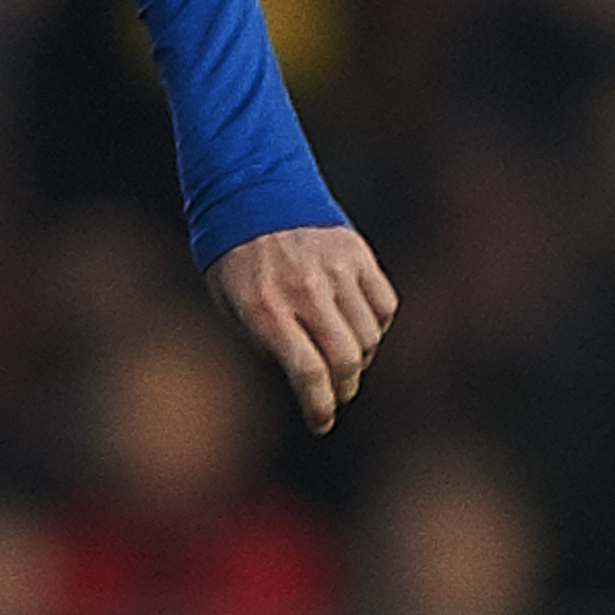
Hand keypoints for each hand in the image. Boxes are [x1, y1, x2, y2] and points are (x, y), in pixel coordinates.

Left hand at [207, 223, 396, 432]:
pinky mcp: (357, 254)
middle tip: (336, 395)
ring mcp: (336, 271)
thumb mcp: (230, 305)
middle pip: (345, 359)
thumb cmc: (235, 259)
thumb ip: (264, 342)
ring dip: (359, 357)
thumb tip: (303, 379)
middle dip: (343, 388)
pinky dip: (376, 324)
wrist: (252, 191)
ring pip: (368, 336)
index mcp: (265, 308)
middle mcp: (304, 290)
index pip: (306, 371)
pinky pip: (384, 305)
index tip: (322, 423)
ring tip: (342, 356)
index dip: (318, 405)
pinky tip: (357, 324)